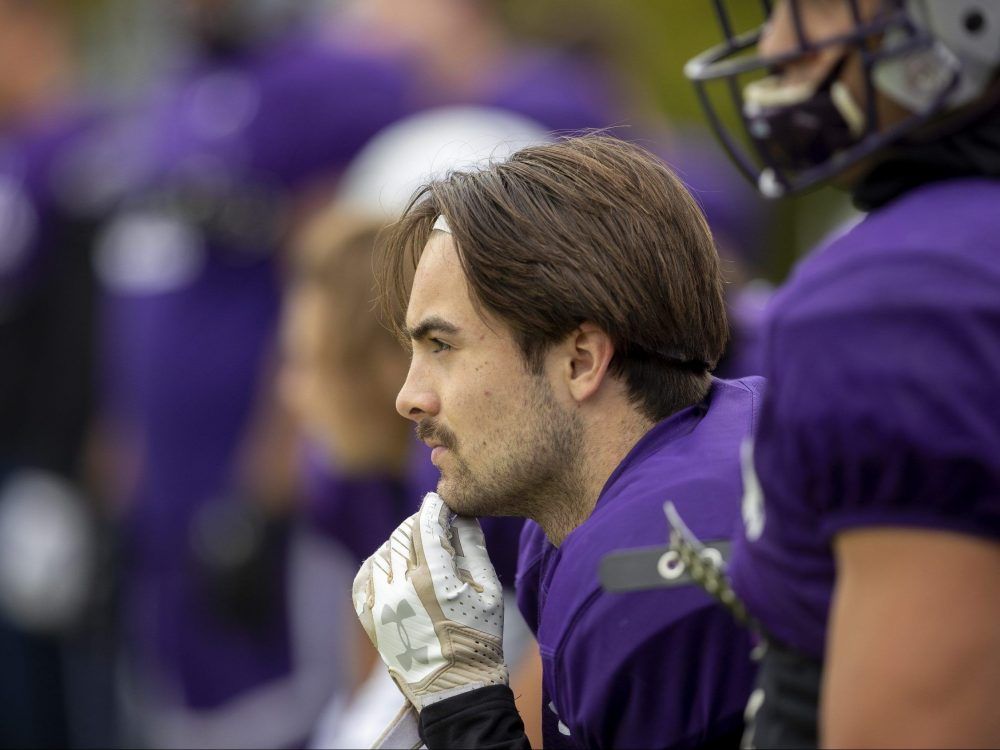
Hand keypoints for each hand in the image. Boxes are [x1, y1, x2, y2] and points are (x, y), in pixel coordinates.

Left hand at [353, 492, 506, 710]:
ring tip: (419, 548)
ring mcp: (380, 604)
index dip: (434, 508)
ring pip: (384, 552)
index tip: (441, 501)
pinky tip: (395, 566)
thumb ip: (472, 546)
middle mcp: (400, 588)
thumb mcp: (488, 589)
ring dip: (401, 543)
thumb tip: (460, 515)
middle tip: (435, 524)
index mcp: (433, 580)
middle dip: (420, 523)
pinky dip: (379, 564)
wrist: (456, 690)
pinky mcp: (370, 618)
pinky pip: (365, 577)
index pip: (426, 525)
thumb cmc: (479, 638)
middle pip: (404, 534)